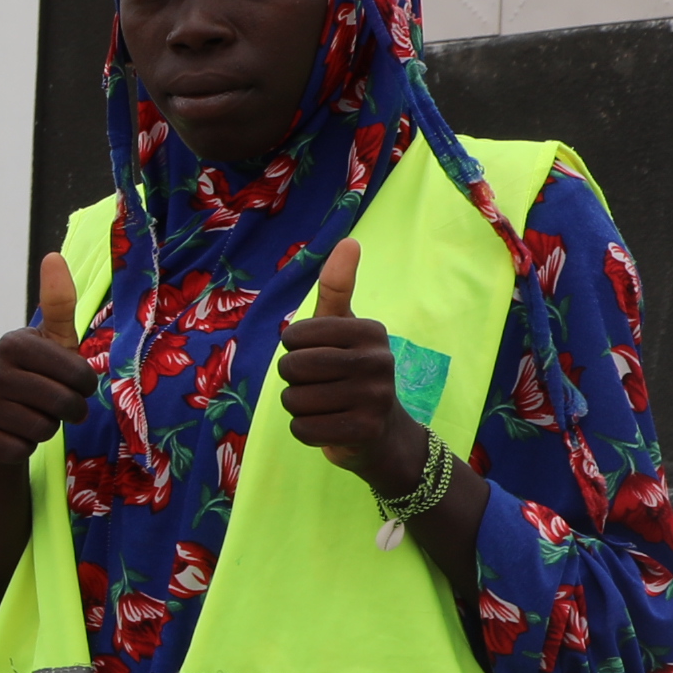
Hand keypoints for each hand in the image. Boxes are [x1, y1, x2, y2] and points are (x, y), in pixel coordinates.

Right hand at [0, 253, 100, 479]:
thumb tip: (54, 256)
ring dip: (46, 430)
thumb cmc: (34, 376)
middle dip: (70, 411)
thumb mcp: (52, 342)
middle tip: (59, 408)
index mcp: (12, 343)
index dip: (85, 386)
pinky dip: (23, 448)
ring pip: (41, 429)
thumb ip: (58, 303)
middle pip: (61, 404)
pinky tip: (12, 434)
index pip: (77, 374)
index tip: (76, 384)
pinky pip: (18, 450)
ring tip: (32, 418)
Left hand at [279, 241, 429, 492]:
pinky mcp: (365, 431)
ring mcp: (375, 397)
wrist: (381, 432)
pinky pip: (302, 429)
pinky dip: (305, 431)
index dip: (292, 350)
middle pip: (292, 367)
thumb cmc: (351, 370)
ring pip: (293, 400)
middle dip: (293, 380)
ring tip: (325, 404)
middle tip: (319, 384)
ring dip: (298, 406)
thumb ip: (337, 287)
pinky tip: (328, 425)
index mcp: (370, 330)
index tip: (315, 355)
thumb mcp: (343, 327)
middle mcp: (379, 360)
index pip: (294, 336)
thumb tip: (350, 241)